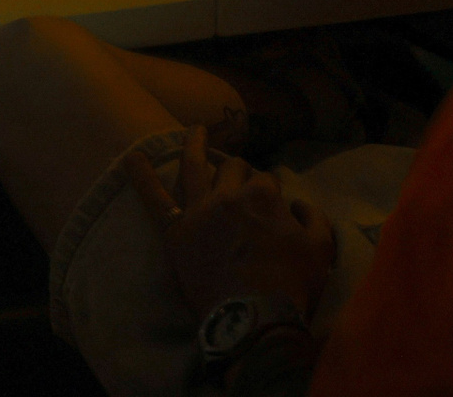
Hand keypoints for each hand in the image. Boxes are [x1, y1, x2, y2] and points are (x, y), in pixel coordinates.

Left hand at [123, 124, 333, 320]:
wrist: (253, 322)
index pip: (266, 179)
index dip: (270, 191)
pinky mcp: (176, 233)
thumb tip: (298, 204)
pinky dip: (142, 177)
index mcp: (263, 196)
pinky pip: (155, 200)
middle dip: (239, 169)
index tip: (273, 206)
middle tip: (241, 181)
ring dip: (193, 144)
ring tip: (194, 130)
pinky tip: (132, 157)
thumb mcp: (321, 248)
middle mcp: (228, 196)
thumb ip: (313, 218)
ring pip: (193, 166)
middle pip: (232, 168)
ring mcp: (198, 212)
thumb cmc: (291, 285)